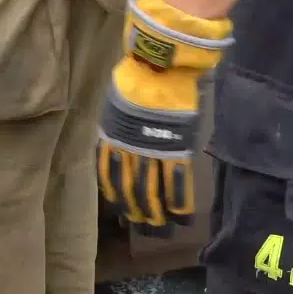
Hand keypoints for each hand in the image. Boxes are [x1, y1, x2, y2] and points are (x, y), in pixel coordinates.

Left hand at [97, 0, 232, 230]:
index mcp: (113, 135)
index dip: (115, 193)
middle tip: (142, 227)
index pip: (110, 172)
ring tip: (161, 229)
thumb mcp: (118, 100)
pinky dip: (179, 200)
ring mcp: (152, 149)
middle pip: (130, 186)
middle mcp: (128, 147)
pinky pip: (176, 180)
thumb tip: (122, 134)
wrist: (158, 64)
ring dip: (156, 211)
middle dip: (136, 210)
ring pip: (151, 189)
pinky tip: (182, 216)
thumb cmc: (139, 74)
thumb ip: (120, 121)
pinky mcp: (174, 147)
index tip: (120, 209)